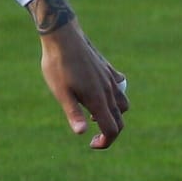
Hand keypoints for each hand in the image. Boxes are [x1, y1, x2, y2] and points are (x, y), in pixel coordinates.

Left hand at [39, 21, 126, 149]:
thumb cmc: (58, 66)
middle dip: (110, 132)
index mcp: (98, 100)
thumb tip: (82, 133)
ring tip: (94, 114)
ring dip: (114, 114)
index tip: (91, 144)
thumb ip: (73, 113)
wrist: (63, 37)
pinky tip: (101, 92)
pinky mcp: (108, 69)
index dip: (105, 142)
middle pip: (119, 119)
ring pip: (123, 104)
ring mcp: (111, 79)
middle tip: (92, 136)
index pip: (112, 129)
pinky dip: (116, 95)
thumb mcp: (61, 92)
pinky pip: (120, 86)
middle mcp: (109, 91)